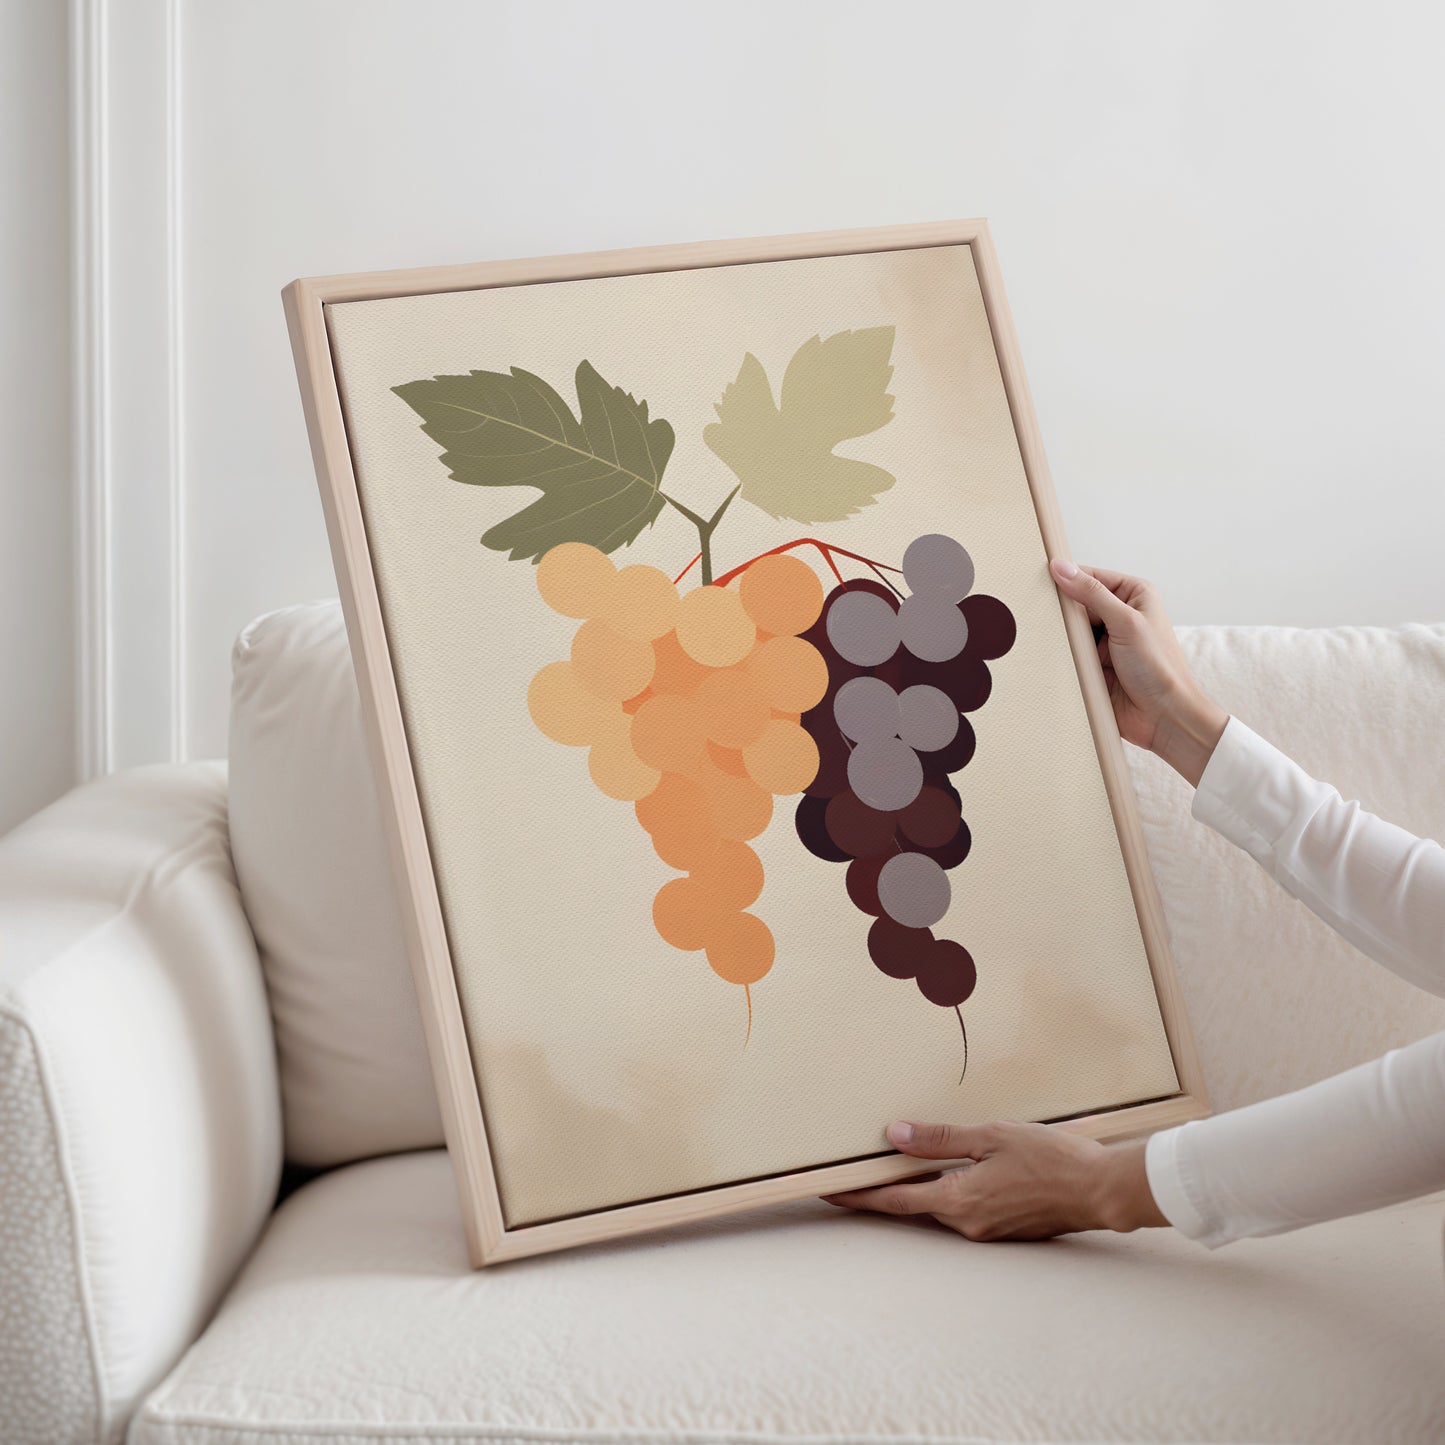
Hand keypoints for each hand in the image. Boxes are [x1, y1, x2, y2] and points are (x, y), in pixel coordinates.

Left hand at [820, 1120, 1167, 1241]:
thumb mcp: (991, 1137)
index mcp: (959, 1201)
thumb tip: (895, 1136)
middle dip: (881, 1191)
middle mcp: (968, 1223)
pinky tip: (943, 1173)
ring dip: (915, 1189)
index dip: (858, 1196)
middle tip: (851, 1176)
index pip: (893, 1200)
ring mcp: (987, 1229)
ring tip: (891, 1166)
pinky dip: (944, 1191)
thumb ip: (941, 1139)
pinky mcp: (1004, 1226)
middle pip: (912, 1205)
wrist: (1101, 1190)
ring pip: (938, 1206)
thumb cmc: (1051, 1159)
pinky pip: (962, 1208)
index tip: (828, 1192)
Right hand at [1048, 558, 1227, 786]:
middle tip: (1036, 610)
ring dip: (1059, 636)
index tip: (1039, 578)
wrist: (1164, 718)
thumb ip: (1092, 594)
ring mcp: (1105, 642)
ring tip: (1041, 635)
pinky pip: (1068, 654)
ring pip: (1069, 630)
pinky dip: (1060, 656)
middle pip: (1076, 603)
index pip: (1091, 576)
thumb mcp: (1126, 622)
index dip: (1066, 577)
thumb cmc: (1159, 669)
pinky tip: (1048, 656)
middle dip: (1060, 611)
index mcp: (1134, 595)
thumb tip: (1062, 568)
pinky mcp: (1093, 665)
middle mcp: (1119, 616)